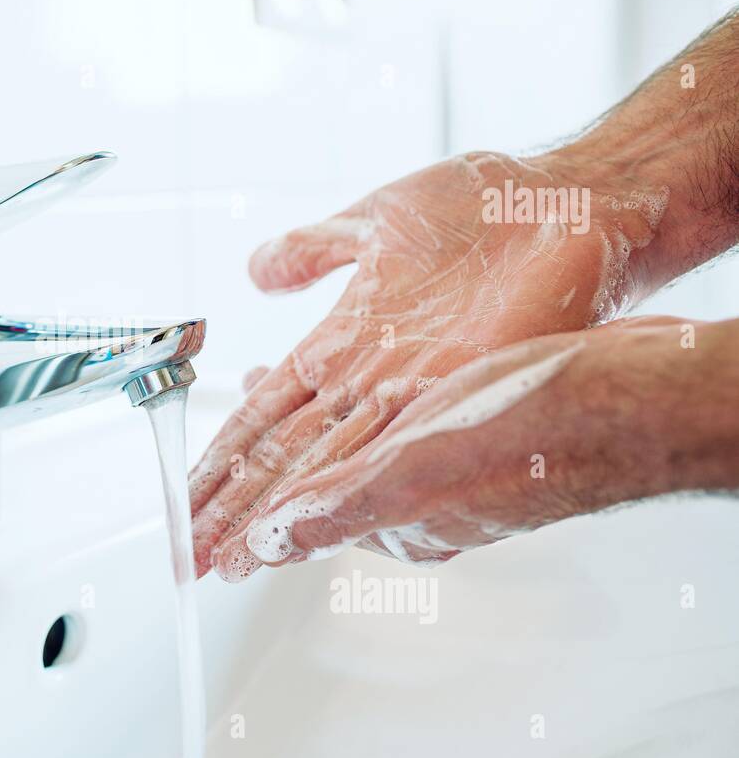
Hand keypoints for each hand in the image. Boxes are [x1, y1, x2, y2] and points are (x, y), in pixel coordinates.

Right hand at [189, 151, 671, 580]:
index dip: (221, 460)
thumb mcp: (371, 221)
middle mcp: (368, 380)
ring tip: (234, 558)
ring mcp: (411, 390)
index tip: (186, 500)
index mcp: (341, 342)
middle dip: (233, 508)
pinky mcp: (457, 388)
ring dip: (276, 515)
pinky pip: (388, 447)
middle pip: (284, 456)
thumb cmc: (482, 206)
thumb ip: (312, 249)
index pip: (264, 416)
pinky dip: (341, 488)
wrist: (571, 199)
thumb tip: (255, 270)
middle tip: (191, 556)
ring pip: (325, 465)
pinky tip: (305, 523)